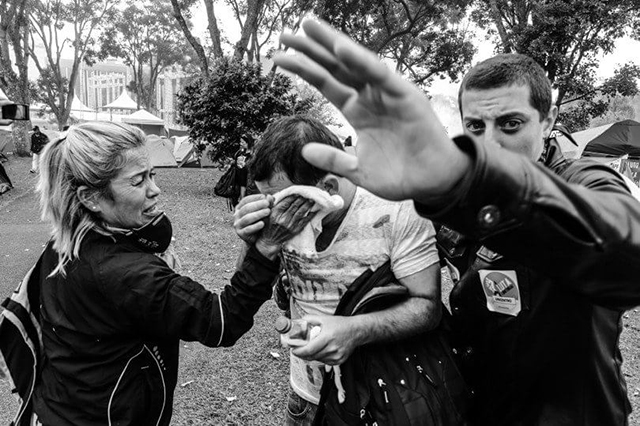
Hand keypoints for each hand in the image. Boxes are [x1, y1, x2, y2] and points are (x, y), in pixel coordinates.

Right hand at [233, 194, 271, 243]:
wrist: (256, 239)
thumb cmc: (259, 222)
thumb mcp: (263, 212)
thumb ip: (266, 204)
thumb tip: (270, 196)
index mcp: (240, 208)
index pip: (245, 200)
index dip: (254, 197)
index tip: (264, 196)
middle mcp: (237, 215)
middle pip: (246, 208)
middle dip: (257, 205)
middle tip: (267, 203)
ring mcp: (237, 224)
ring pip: (247, 218)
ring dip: (258, 214)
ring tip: (268, 212)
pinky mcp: (240, 233)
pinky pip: (248, 229)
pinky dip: (255, 226)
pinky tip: (263, 224)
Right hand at [255, 195, 314, 258]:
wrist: (270, 241)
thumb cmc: (268, 226)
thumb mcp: (265, 215)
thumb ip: (269, 204)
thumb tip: (270, 195)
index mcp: (275, 214)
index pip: (285, 203)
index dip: (292, 197)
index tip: (297, 193)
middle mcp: (282, 220)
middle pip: (294, 207)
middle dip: (301, 200)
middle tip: (306, 194)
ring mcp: (289, 226)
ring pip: (300, 213)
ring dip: (306, 206)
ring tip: (311, 200)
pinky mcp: (294, 231)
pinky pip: (304, 222)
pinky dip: (309, 216)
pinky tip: (314, 212)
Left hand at [273, 20, 470, 203]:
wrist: (432, 184)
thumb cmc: (400, 175)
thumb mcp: (358, 170)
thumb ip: (334, 159)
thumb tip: (305, 150)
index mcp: (358, 110)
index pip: (326, 83)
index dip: (304, 69)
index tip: (280, 57)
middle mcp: (370, 96)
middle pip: (336, 66)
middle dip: (311, 49)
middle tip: (286, 32)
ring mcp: (387, 93)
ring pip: (356, 62)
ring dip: (332, 43)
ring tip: (308, 26)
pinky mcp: (406, 95)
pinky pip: (380, 74)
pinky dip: (361, 60)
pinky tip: (340, 48)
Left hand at [291, 315, 361, 365]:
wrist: (356, 331)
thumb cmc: (341, 324)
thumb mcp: (324, 318)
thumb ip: (309, 319)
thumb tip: (298, 322)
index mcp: (327, 337)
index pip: (309, 349)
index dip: (299, 351)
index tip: (293, 349)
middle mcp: (332, 348)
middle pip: (311, 356)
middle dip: (302, 353)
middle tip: (298, 348)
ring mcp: (336, 356)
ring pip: (317, 359)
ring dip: (311, 355)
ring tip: (311, 346)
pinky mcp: (339, 361)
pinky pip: (324, 362)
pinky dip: (319, 357)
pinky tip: (321, 349)